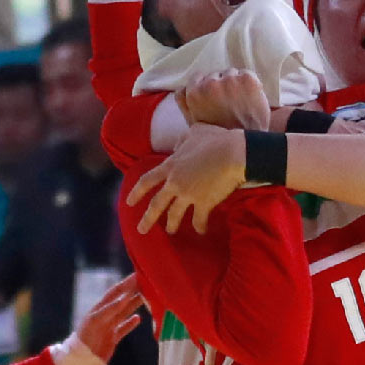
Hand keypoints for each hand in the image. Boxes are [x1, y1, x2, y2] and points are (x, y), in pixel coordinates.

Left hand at [73, 274, 143, 364]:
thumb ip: (111, 309)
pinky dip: (131, 323)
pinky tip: (138, 318)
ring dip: (134, 304)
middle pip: (122, 300)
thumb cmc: (85, 337)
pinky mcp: (112, 338)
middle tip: (147, 284)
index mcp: (100, 308)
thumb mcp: (96, 320)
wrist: (80, 359)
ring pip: (124, 312)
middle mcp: (105, 315)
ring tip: (146, 297)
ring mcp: (109, 326)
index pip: (115, 292)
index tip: (138, 275)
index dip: (126, 284)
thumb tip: (125, 297)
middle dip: (133, 292)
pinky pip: (123, 328)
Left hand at [126, 125, 245, 234]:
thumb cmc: (216, 139)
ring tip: (171, 231)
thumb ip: (182, 140)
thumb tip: (178, 145)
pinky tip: (201, 230)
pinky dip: (199, 226)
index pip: (147, 180)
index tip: (129, 202)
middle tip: (141, 230)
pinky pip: (198, 219)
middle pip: (156, 204)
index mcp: (171, 165)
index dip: (137, 192)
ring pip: (175, 214)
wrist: (235, 153)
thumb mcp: (195, 132)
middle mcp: (175, 182)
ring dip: (172, 225)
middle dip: (147, 219)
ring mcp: (189, 194)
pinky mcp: (204, 203)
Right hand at [181, 70, 271, 131]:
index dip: (206, 88)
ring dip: (234, 83)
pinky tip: (249, 97)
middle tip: (227, 102)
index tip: (214, 97)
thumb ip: (183, 103)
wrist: (247, 143)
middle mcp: (210, 84)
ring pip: (231, 73)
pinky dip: (248, 83)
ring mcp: (230, 80)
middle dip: (220, 85)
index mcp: (194, 94)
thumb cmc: (219, 135)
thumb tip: (181, 88)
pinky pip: (246, 73)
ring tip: (239, 100)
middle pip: (214, 75)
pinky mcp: (248, 80)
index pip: (197, 78)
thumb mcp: (193, 122)